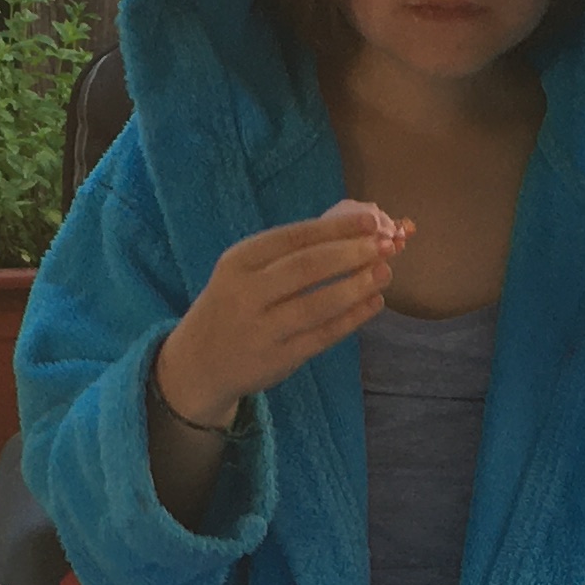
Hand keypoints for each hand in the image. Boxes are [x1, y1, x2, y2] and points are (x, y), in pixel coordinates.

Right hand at [152, 201, 404, 428]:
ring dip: (356, 287)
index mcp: (238, 261)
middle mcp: (246, 294)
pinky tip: (373, 303)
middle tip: (386, 245)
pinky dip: (352, 319)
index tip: (371, 221)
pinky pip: (322, 336)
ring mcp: (261, 330)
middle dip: (352, 254)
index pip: (293, 238)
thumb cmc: (233, 304)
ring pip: (317, 305)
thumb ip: (288, 253)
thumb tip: (352, 231)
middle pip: (307, 268)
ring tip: (385, 272)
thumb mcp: (244, 271)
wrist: (198, 362)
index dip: (336, 229)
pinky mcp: (277, 360)